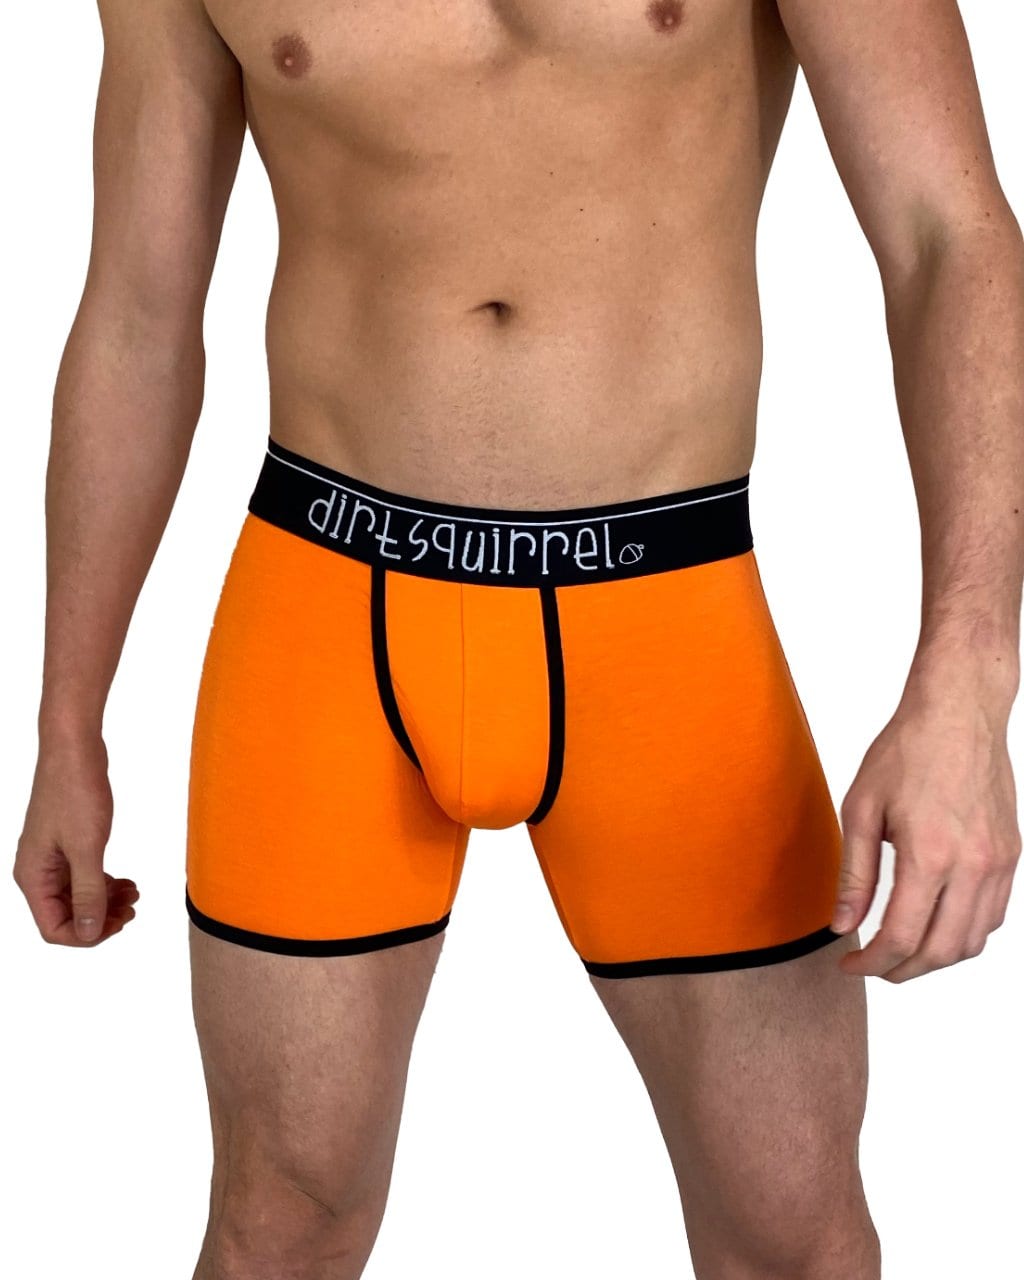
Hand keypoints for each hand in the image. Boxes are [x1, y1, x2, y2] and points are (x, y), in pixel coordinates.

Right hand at [13, 732, 138, 945]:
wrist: (75, 750)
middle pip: (67, 916)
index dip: (87, 935)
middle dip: (101, 918)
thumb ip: (88, 893)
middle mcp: (37, 872)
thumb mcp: (87, 848)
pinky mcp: (67, 845)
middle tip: (133, 908)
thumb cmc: (75, 792)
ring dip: (106, 902)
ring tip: (134, 893)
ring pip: (78, 897)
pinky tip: (126, 882)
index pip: (54, 929)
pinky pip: (83, 877)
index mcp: (33, 877)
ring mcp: (52, 858)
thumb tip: (89, 934)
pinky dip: (105, 884)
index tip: (119, 922)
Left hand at [832, 686, 1019, 981]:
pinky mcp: (1011, 855)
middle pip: (940, 951)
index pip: (902, 937)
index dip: (872, 963)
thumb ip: (854, 874)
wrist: (958, 713)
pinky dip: (963, 933)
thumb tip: (843, 925)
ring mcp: (998, 862)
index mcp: (929, 854)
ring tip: (900, 951)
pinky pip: (993, 915)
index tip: (849, 964)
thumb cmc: (907, 751)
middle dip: (901, 970)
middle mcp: (972, 865)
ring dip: (935, 958)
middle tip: (871, 966)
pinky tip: (935, 924)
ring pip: (972, 941)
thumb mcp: (861, 809)